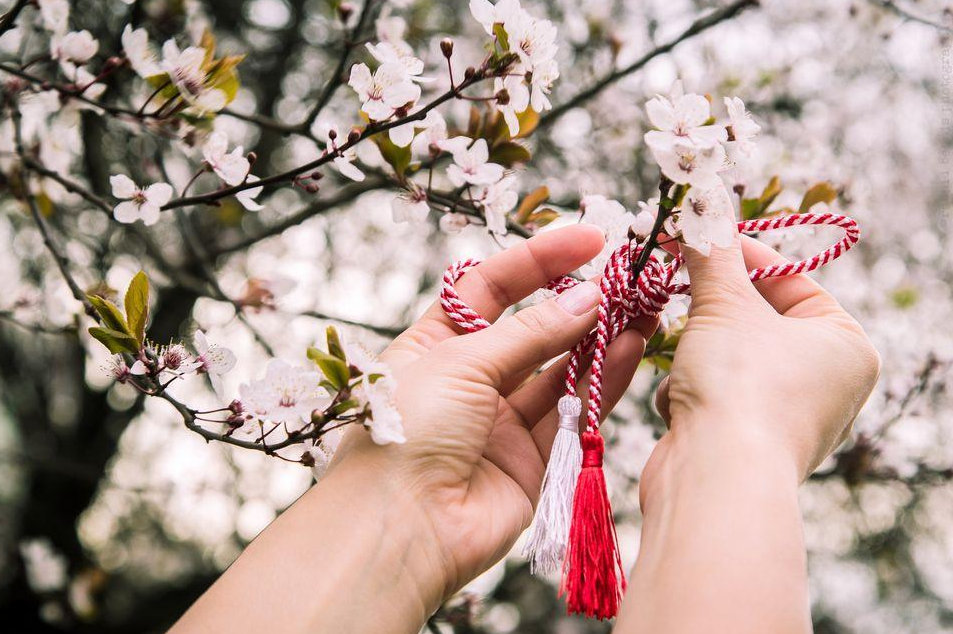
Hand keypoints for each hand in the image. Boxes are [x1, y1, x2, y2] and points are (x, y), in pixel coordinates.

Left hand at [328, 224, 656, 612]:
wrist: (399, 530)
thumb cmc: (407, 433)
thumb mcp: (461, 362)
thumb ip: (530, 332)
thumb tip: (586, 298)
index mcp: (433, 345)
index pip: (489, 288)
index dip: (536, 261)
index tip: (588, 240)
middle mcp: (468, 380)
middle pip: (531, 328)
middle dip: (577, 301)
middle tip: (626, 277)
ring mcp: (500, 422)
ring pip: (560, 370)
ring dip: (600, 338)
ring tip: (644, 307)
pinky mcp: (531, 461)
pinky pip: (573, 412)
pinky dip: (601, 381)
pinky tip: (630, 348)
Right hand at [647, 233, 880, 494]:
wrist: (715, 481)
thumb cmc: (740, 387)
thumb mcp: (723, 304)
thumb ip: (711, 252)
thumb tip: (701, 197)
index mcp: (846, 345)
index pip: (792, 280)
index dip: (741, 256)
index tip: (700, 236)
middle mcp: (827, 384)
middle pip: (756, 319)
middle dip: (711, 308)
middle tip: (676, 279)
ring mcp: (787, 418)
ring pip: (728, 356)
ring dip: (695, 351)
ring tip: (686, 359)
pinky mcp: (745, 444)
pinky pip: (714, 395)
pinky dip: (690, 392)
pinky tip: (683, 406)